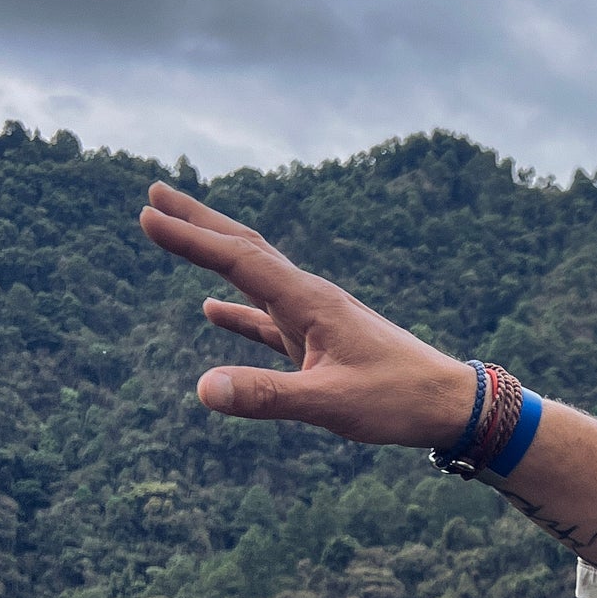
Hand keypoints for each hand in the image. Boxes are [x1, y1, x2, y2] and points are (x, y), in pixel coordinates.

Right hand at [139, 183, 476, 449]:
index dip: (190, 239)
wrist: (450, 404)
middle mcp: (310, 299)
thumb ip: (266, 397)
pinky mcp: (320, 342)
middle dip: (198, 222)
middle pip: (244, 248)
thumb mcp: (330, 404)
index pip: (238, 260)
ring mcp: (315, 319)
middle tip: (154, 193)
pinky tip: (211, 311)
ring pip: (254, 276)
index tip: (146, 215)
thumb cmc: (399, 401)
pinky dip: (236, 310)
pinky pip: (267, 318)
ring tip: (176, 233)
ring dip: (213, 254)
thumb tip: (202, 389)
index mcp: (310, 302)